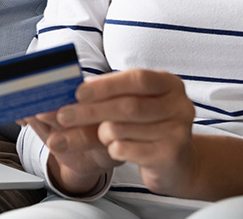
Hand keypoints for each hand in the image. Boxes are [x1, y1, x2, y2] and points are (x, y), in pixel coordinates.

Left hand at [38, 69, 196, 197]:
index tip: (78, 92)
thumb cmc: (149, 125)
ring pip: (123, 129)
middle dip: (90, 111)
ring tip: (97, 134)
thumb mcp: (135, 102)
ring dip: (100, 132)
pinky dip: (113, 148)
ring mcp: (178, 131)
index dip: (106, 85)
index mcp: (169, 83)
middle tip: (63, 116)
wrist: (177, 163)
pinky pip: (128, 150)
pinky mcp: (171, 155)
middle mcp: (179, 104)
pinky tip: (112, 148)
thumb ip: (112, 94)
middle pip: (128, 105)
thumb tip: (74, 91)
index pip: (136, 79)